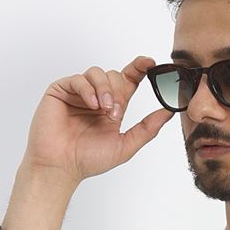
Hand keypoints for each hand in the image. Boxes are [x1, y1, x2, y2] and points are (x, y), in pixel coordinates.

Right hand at [23, 56, 174, 182]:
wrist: (61, 167)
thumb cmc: (88, 160)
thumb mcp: (125, 145)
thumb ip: (147, 128)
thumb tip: (169, 112)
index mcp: (112, 107)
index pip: (128, 80)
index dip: (139, 68)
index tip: (150, 63)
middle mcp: (96, 97)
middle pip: (114, 75)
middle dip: (118, 91)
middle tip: (115, 112)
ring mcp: (78, 93)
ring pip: (97, 73)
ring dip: (105, 89)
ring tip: (103, 109)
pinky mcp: (61, 90)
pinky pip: (78, 79)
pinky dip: (88, 89)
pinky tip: (91, 104)